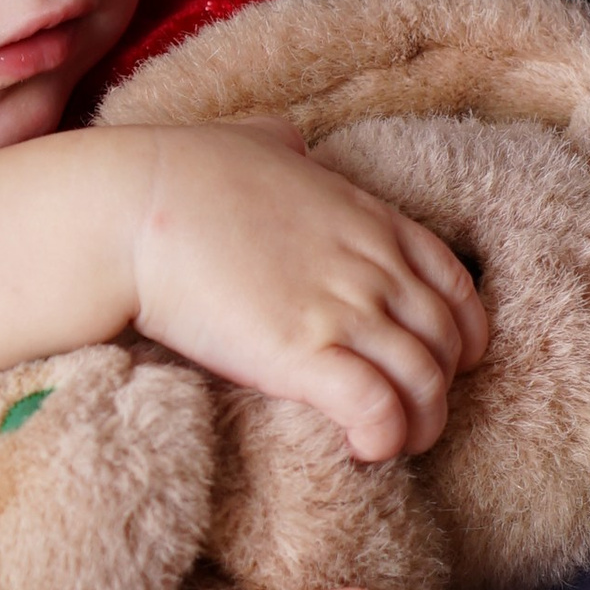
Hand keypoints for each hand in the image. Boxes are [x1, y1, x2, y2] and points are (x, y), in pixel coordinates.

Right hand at [0, 121, 484, 461]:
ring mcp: (342, 311)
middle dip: (438, 388)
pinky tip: (362, 449)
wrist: (130, 210)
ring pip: (424, 385)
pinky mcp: (303, 355)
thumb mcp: (252, 140)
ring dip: (417, 425)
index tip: (439, 360)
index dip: (459, 334)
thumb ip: (283, 145)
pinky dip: (383, 435)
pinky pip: (377, 409)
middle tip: (408, 412)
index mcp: (370, 221)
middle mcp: (371, 268)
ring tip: (389, 443)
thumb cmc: (180, 172)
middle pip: (446, 345)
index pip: (455, 287)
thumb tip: (286, 142)